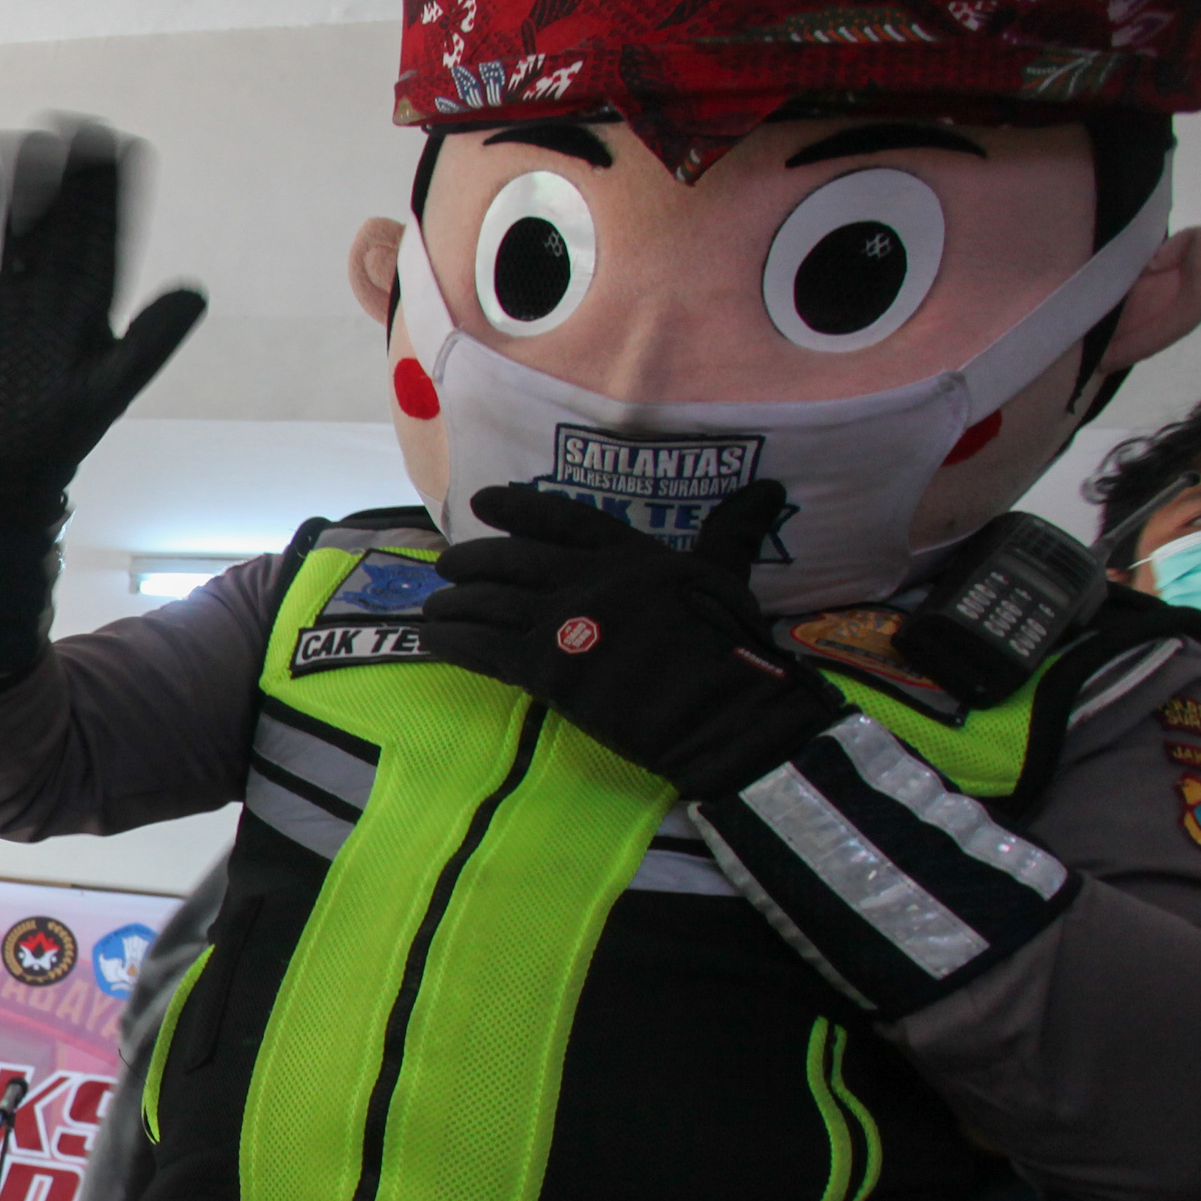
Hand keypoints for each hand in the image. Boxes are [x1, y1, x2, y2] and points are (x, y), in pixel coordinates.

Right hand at [0, 118, 205, 521]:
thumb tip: (196, 292)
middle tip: (66, 127)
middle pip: (59, 221)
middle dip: (63, 176)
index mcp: (91, 306)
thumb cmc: (55, 438)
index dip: (113, 190)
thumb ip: (148, 342)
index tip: (118, 142)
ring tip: (12, 144)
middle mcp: (49, 294)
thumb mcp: (108, 389)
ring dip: (11, 190)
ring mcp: (3, 300)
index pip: (106, 234)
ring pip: (10, 230)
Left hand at [420, 478, 847, 797]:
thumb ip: (733, 532)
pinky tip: (432, 640)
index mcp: (626, 552)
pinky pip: (481, 647)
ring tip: (434, 607)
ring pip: (486, 602)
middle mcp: (584, 578)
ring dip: (452, 604)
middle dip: (469, 560)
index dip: (516, 506)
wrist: (718, 710)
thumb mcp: (728, 576)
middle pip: (507, 560)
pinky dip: (451, 641)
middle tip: (447, 565)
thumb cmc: (728, 643)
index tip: (483, 500)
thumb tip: (768, 490)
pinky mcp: (543, 669)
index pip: (558, 518)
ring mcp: (559, 622)